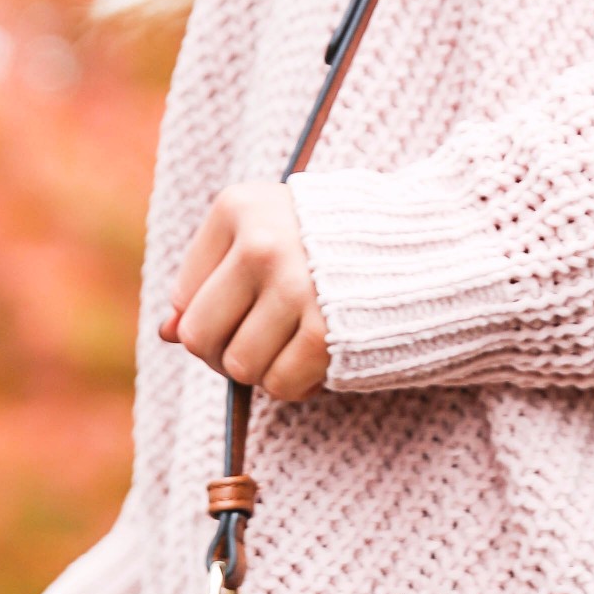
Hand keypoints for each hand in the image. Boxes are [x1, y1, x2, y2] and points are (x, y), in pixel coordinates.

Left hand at [165, 181, 328, 399]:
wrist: (426, 244)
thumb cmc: (333, 243)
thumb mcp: (265, 235)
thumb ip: (214, 279)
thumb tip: (166, 333)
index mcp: (237, 208)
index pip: (184, 298)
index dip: (211, 318)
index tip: (248, 309)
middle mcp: (260, 245)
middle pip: (200, 337)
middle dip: (225, 354)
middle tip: (261, 344)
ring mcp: (295, 288)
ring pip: (239, 366)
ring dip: (264, 369)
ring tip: (293, 344)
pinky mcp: (326, 331)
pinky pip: (279, 385)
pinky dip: (295, 384)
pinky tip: (317, 358)